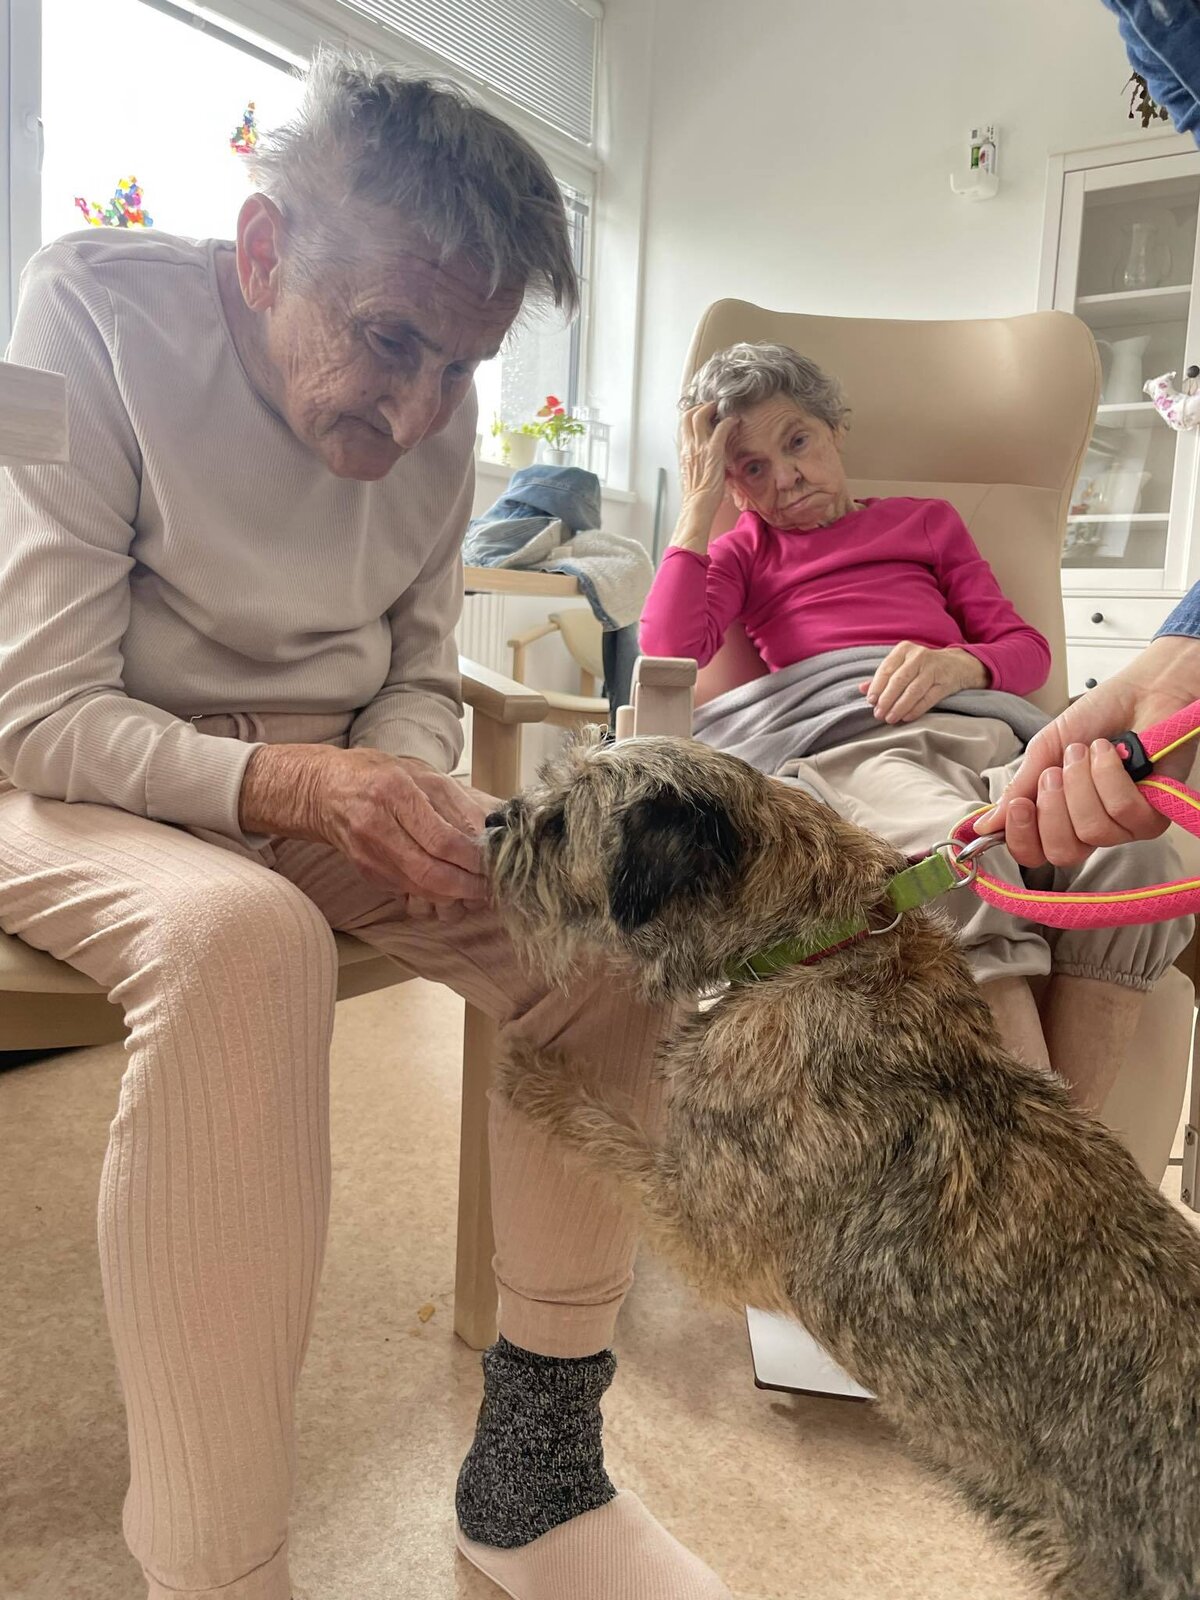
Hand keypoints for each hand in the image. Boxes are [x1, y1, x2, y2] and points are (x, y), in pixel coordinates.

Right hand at [317, 750, 497, 904]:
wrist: (324, 791)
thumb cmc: (376, 775)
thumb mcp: (420, 773)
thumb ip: (456, 800)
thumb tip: (488, 830)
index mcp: (394, 794)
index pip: (441, 839)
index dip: (472, 858)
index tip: (493, 862)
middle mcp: (378, 827)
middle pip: (430, 872)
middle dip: (467, 885)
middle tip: (489, 886)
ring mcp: (370, 854)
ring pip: (419, 887)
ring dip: (453, 894)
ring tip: (477, 888)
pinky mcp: (368, 872)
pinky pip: (408, 889)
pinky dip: (434, 892)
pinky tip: (452, 886)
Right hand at [674, 402, 739, 538]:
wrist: (697, 505)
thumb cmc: (697, 495)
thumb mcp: (692, 473)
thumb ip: (696, 461)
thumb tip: (705, 458)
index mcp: (683, 452)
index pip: (682, 425)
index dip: (691, 414)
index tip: (701, 413)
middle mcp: (689, 446)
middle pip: (687, 415)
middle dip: (699, 407)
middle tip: (712, 407)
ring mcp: (699, 448)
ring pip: (699, 416)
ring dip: (711, 409)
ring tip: (721, 410)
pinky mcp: (712, 452)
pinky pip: (720, 429)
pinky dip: (728, 422)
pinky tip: (734, 421)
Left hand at [858, 643, 987, 724]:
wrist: (957, 665)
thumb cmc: (922, 667)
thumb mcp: (902, 666)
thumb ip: (883, 677)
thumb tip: (862, 690)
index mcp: (904, 649)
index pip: (886, 669)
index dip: (877, 687)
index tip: (870, 701)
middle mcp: (919, 656)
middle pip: (899, 680)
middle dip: (886, 699)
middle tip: (878, 714)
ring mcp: (934, 668)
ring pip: (913, 690)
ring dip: (900, 707)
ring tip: (890, 719)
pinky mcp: (945, 682)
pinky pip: (928, 698)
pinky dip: (916, 709)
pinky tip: (906, 717)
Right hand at [975, 634, 1199, 866]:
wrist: (1141, 692)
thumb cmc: (1096, 718)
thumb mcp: (1045, 750)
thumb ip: (1019, 788)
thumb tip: (984, 825)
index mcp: (1060, 816)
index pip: (1035, 855)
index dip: (1021, 837)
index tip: (1019, 805)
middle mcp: (1091, 829)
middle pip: (1062, 853)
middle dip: (1053, 809)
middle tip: (1057, 771)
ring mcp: (1124, 827)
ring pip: (1092, 831)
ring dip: (1083, 783)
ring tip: (1087, 751)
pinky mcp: (1154, 816)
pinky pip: (1122, 812)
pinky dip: (1110, 776)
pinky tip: (1112, 753)